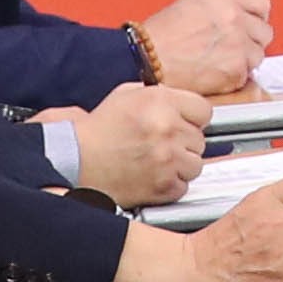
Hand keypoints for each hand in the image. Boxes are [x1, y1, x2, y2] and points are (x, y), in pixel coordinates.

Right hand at [53, 78, 210, 204]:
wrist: (77, 160)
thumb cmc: (98, 130)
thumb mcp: (126, 95)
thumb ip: (158, 95)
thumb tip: (180, 102)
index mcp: (160, 102)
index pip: (204, 111)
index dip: (193, 119)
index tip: (184, 124)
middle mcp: (167, 129)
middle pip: (200, 139)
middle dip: (184, 142)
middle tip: (162, 144)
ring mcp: (167, 159)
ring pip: (196, 164)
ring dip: (181, 165)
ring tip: (158, 161)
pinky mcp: (163, 185)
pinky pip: (184, 186)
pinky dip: (171, 184)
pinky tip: (153, 175)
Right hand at [136, 0, 271, 97]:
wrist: (148, 60)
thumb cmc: (161, 35)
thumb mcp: (193, 5)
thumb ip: (222, 8)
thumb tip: (240, 17)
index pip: (261, 3)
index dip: (256, 16)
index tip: (250, 23)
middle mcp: (234, 18)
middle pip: (264, 31)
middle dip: (251, 40)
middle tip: (231, 47)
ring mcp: (238, 45)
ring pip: (258, 56)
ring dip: (243, 61)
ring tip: (218, 61)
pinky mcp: (236, 70)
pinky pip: (247, 76)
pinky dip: (234, 78)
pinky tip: (214, 72)